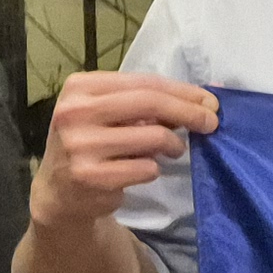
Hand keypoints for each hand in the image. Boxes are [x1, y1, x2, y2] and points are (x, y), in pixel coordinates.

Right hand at [31, 70, 218, 228]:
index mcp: (80, 88)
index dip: (183, 91)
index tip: (210, 102)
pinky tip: (142, 169)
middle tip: (212, 123)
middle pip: (150, 103)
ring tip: (171, 150)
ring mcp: (80, 145)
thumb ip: (144, 103)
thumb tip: (200, 102)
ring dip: (174, 145)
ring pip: (154, 137)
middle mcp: (75, 112)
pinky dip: (154, 169)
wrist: (60, 190)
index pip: (144, 82)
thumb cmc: (93, 143)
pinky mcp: (91, 176)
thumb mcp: (109, 114)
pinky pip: (147, 168)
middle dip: (189, 112)